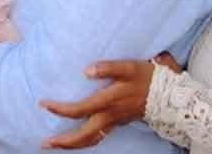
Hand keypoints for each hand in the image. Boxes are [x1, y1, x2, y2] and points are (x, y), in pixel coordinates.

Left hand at [40, 59, 154, 149]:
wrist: (168, 96)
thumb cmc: (147, 77)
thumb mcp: (128, 67)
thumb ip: (107, 68)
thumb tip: (86, 71)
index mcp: (108, 102)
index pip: (79, 110)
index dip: (60, 109)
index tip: (44, 104)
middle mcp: (108, 116)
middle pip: (82, 136)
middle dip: (63, 141)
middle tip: (44, 143)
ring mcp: (114, 122)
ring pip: (90, 140)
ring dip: (72, 144)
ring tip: (57, 145)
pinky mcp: (119, 123)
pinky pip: (98, 137)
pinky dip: (86, 141)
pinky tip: (80, 139)